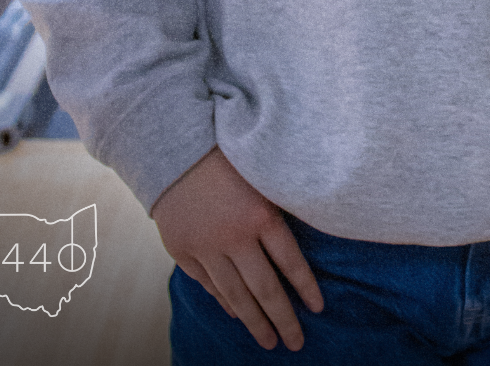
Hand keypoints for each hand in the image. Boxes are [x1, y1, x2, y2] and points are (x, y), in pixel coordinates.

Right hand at [151, 145, 323, 350]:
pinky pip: (209, 284)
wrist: (171, 146)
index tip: (318, 308)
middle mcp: (235, 237)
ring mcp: (206, 247)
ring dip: (255, 321)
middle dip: (284, 319)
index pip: (291, 262)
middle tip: (297, 343)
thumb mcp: (261, 172)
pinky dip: (225, 301)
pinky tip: (237, 313)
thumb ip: (277, 206)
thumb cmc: (226, 152)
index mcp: (260, 215)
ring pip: (236, 295)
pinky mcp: (183, 250)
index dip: (306, 288)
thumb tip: (299, 239)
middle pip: (266, 288)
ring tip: (269, 341)